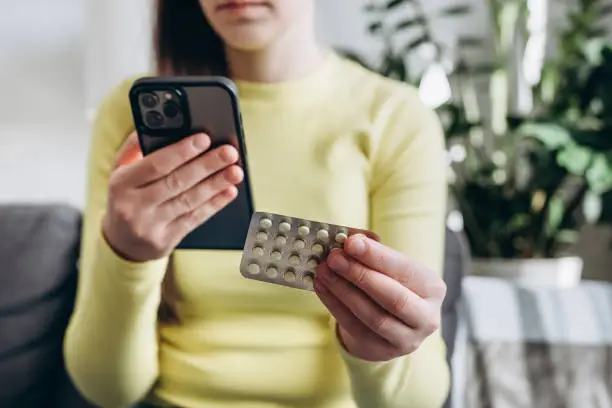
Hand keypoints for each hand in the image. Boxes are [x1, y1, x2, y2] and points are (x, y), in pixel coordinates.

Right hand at [102, 131, 243, 261]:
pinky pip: (194, 219)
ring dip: (216, 184)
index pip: (156, 164)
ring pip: (189, 200)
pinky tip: (229, 191)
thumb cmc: (126, 197)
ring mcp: (151, 225)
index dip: (182, 151)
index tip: (203, 138)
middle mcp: (134, 205)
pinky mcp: (166, 240)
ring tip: (235, 171)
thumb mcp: (119, 172)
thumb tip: (156, 123)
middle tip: (229, 152)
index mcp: (121, 183)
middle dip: (207, 165)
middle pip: (177, 181)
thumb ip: (134, 148)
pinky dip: (214, 204)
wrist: (121, 243)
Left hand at [315, 234, 445, 361]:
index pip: (405, 270)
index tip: (351, 242)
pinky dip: (335, 305)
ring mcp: (406, 339)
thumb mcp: (389, 266)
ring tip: (325, 271)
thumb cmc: (390, 284)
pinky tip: (322, 287)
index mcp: (433, 288)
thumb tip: (353, 240)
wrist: (389, 323)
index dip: (377, 256)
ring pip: (373, 317)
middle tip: (334, 258)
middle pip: (393, 298)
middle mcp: (427, 317)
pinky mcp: (382, 351)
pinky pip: (355, 327)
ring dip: (344, 291)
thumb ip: (374, 251)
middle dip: (360, 275)